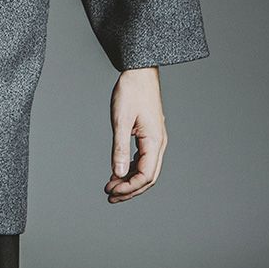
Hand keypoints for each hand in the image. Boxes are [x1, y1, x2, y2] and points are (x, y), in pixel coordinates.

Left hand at [104, 66, 167, 202]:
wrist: (139, 72)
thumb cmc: (131, 91)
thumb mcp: (121, 120)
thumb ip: (119, 148)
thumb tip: (117, 173)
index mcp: (154, 142)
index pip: (145, 176)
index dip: (128, 188)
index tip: (111, 191)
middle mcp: (158, 144)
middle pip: (148, 177)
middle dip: (129, 189)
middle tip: (109, 195)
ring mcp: (156, 139)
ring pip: (146, 169)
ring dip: (129, 180)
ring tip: (111, 186)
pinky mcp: (150, 134)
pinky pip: (143, 158)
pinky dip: (131, 168)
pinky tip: (118, 171)